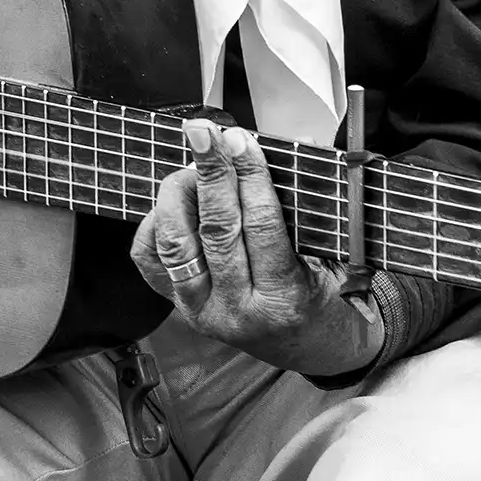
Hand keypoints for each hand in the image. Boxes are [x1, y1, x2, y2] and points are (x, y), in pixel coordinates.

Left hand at [130, 118, 383, 382]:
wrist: (304, 346)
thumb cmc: (320, 297)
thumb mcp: (329, 256)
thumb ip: (308, 203)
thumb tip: (296, 144)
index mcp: (283, 298)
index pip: (263, 227)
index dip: (251, 177)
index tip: (243, 141)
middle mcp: (237, 310)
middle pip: (217, 231)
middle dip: (211, 174)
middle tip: (207, 134)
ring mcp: (202, 312)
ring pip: (177, 245)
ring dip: (180, 195)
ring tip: (193, 164)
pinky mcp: (179, 308)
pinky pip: (150, 261)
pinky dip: (155, 224)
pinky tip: (173, 201)